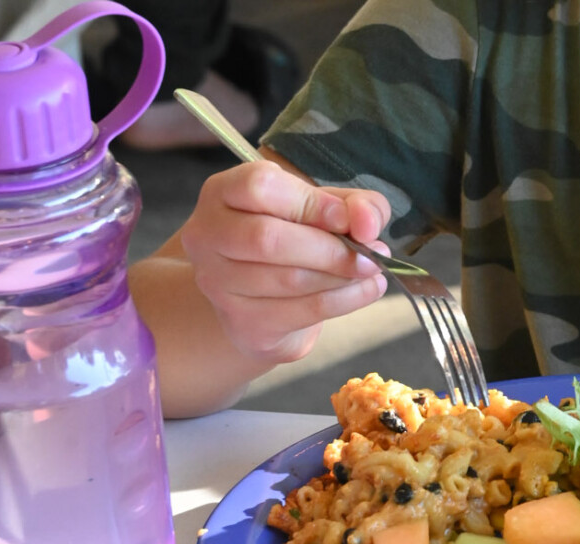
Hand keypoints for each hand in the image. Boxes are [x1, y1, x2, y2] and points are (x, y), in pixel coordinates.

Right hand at [179, 160, 393, 362]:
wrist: (267, 298)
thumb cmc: (297, 237)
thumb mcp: (328, 207)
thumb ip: (355, 204)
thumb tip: (367, 223)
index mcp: (224, 192)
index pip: (260, 187)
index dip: (311, 203)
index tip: (347, 219)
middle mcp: (208, 234)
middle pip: (268, 239)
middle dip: (331, 249)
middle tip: (372, 254)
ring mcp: (218, 282)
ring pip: (288, 280)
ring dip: (342, 277)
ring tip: (371, 271)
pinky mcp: (242, 321)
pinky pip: (300, 311)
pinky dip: (343, 301)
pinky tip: (364, 291)